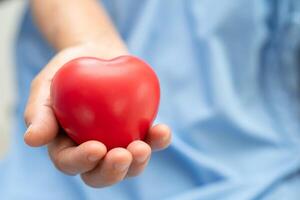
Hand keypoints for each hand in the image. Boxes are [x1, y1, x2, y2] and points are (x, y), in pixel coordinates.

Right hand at [23, 44, 171, 187]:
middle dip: (113, 171)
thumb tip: (32, 140)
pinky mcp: (138, 130)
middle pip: (102, 174)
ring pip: (129, 165)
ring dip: (138, 161)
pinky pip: (151, 141)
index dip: (82, 161)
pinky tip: (162, 131)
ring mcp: (118, 142)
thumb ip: (39, 113)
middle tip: (123, 155)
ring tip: (143, 147)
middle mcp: (94, 150)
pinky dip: (158, 140)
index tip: (96, 148)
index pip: (70, 163)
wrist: (95, 54)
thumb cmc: (67, 71)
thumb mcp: (46, 87)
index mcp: (67, 146)